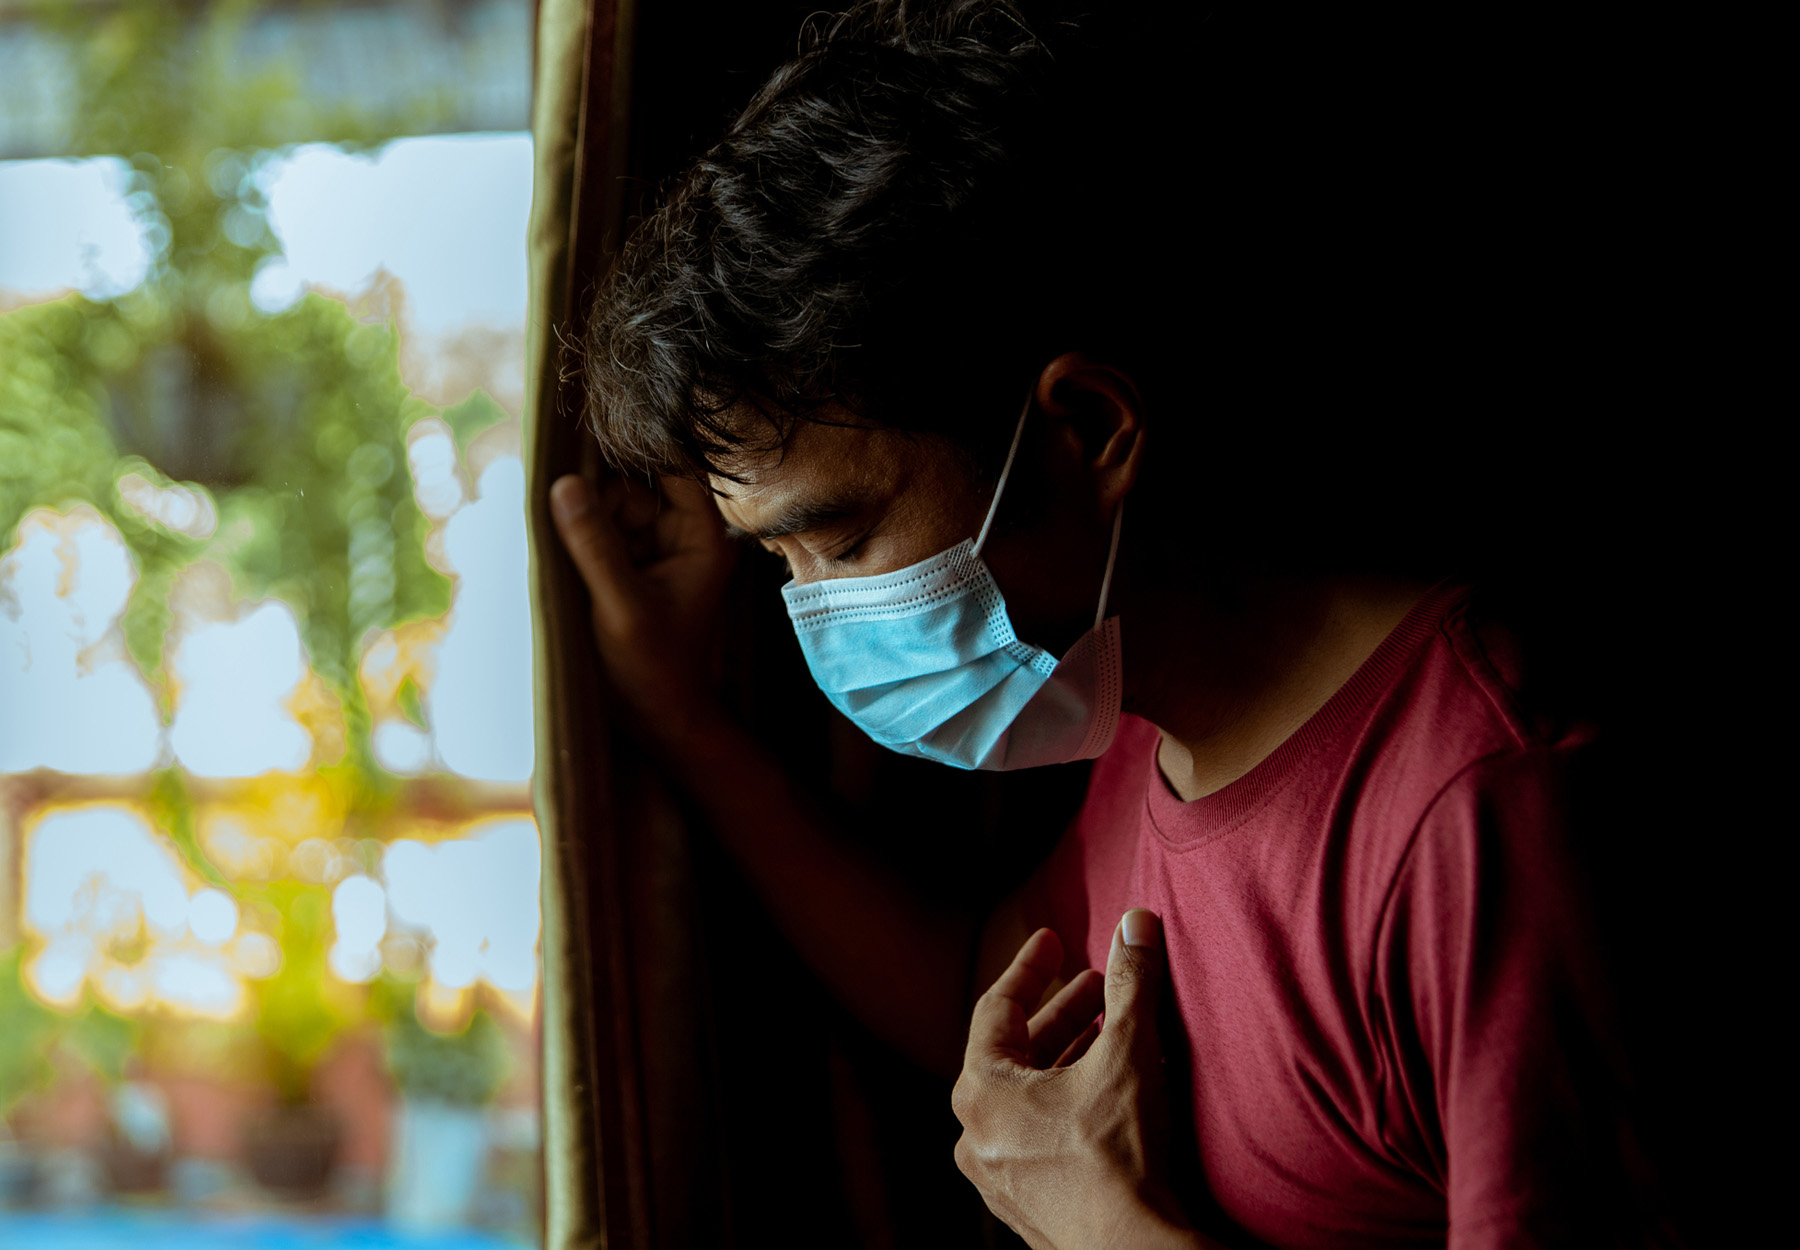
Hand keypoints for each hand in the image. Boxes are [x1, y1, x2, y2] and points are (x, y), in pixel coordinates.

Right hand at [549, 472, 736, 747]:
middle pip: (635, 487)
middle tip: (563, 517)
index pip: (672, 470)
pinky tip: (563, 560)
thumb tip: (565, 484)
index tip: (582, 455)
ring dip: (584, 522)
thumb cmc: (653, 669)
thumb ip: (595, 544)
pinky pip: (602, 536)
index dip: (630, 458)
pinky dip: (580, 542)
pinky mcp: (631, 569)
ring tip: (567, 555)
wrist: (656, 721)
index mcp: (703, 538)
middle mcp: (683, 538)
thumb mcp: (622, 605)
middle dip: (599, 499)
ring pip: (612, 510)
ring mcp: (656, 552)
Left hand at [952, 913, 1201, 1249]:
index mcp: (982, 1092)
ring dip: (1069, 1060)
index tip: (1053, 941)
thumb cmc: (1119, 1157)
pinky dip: (1068, 1103)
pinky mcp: (1027, 1206)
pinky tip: (1110, 1094)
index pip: (997, 1008)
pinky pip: (1038, 1136)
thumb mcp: (1128, 1055)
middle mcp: (976, 1134)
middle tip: (1099, 987)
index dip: (1030, 968)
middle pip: (1015, 1054)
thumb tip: (1136, 922)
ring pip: (1028, 1098)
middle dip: (1062, 1015)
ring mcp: (998, 1176)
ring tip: (1115, 1034)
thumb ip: (1131, 983)